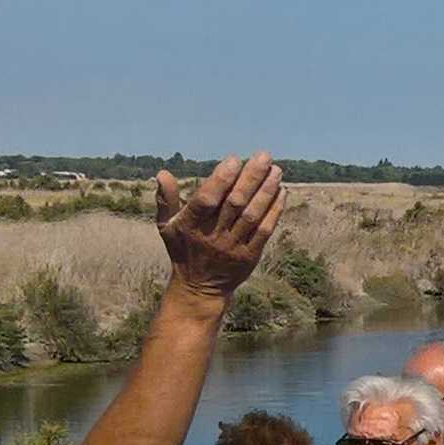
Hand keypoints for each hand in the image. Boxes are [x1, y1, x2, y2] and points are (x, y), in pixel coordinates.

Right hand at [155, 152, 285, 300]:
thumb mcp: (168, 227)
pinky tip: (281, 193)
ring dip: (266, 192)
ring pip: (252, 215)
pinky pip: (264, 231)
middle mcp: (213, 235)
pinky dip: (274, 211)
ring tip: (277, 171)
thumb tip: (162, 173)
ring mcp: (233, 247)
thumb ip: (166, 199)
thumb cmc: (183, 250)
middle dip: (251, 178)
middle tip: (264, 156)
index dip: (221, 179)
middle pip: (235, 203)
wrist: (200, 288)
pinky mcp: (249, 257)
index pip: (207, 199)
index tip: (234, 159)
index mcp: (190, 225)